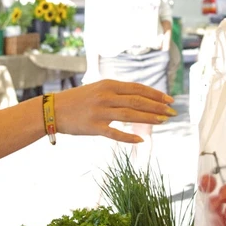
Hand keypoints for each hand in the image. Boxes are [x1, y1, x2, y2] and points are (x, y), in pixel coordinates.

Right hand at [54, 80, 175, 143]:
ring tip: (164, 122)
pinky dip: (128, 138)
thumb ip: (117, 92)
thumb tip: (141, 98)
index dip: (155, 94)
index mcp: (108, 85)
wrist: (53, 109)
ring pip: (130, 115)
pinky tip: (141, 141)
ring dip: (149, 119)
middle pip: (137, 101)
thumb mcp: (98, 89)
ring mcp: (100, 112)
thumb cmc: (79, 100)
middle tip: (172, 112)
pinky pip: (114, 133)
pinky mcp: (93, 127)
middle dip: (157, 107)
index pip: (138, 88)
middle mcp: (106, 96)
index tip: (169, 100)